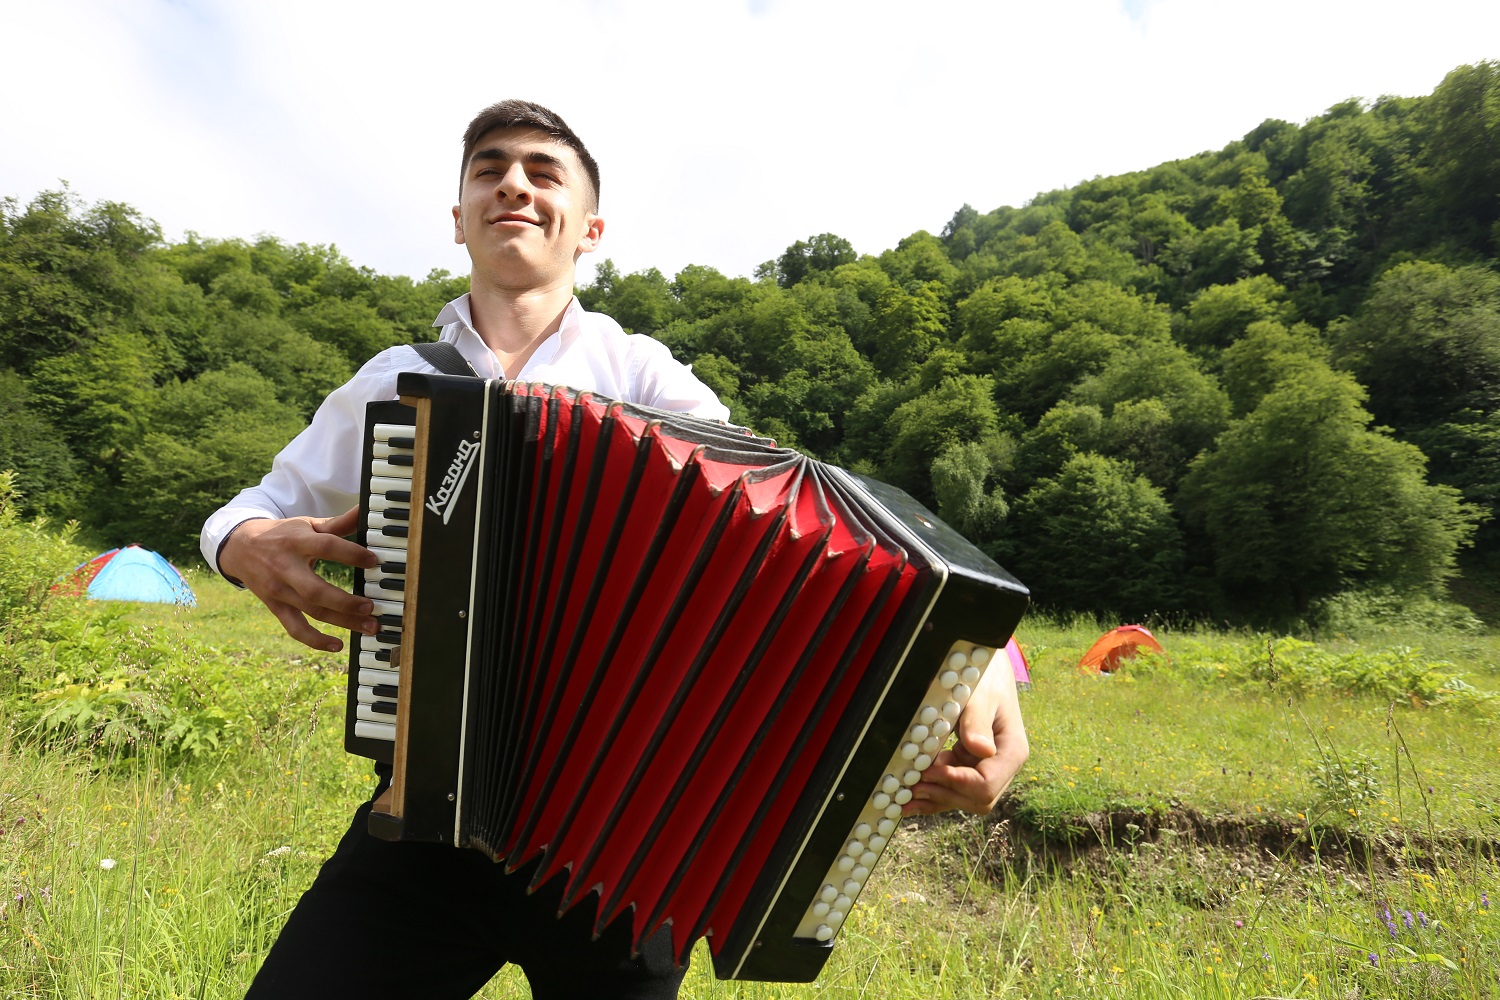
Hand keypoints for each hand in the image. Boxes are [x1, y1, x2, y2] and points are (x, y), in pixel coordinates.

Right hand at [217, 507, 379, 651]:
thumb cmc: (284, 535)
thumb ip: (338, 523)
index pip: (326, 547)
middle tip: (372, 606)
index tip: (374, 561)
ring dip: (342, 622)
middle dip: (345, 602)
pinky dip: (315, 640)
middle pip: (315, 590)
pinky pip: (295, 628)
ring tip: (370, 627)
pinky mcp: (276, 607)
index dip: (350, 554)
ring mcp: (280, 591)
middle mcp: (286, 568)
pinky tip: (338, 646)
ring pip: (311, 611)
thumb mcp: (307, 525)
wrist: (241, 548)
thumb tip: (366, 509)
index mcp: (297, 542)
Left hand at [905, 649, 1029, 814]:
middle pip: (976, 798)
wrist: (986, 672)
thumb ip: (977, 721)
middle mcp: (1002, 766)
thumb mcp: (980, 695)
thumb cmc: (985, 679)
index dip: (957, 782)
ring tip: (905, 796)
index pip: (987, 784)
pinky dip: (933, 793)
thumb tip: (981, 750)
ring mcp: (986, 769)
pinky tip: (910, 796)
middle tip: (912, 785)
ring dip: (935, 798)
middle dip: (944, 794)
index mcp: (1012, 751)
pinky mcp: (969, 766)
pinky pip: (954, 788)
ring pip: (963, 798)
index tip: (929, 771)